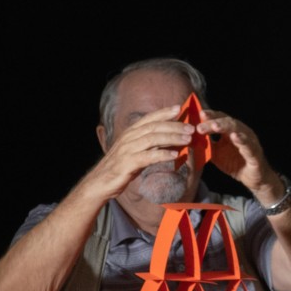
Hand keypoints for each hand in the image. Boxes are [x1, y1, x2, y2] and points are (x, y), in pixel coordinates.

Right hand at [82, 104, 196, 201]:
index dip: (164, 112)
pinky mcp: (128, 164)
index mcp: (130, 133)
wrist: (100, 183)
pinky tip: (175, 156)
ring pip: (153, 139)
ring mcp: (127, 150)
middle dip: (174, 126)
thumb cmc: (120, 167)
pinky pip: (148, 157)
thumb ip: (149, 145)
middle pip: (154, 127)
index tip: (179, 107)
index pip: (149, 118)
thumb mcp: (135, 152)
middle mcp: (128, 138)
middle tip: (191, 128)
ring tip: (187, 139)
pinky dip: (162, 155)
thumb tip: (168, 140)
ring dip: (172, 138)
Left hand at [196, 108, 280, 198]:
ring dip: (226, 127)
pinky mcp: (255, 153)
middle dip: (213, 122)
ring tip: (214, 126)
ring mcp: (249, 141)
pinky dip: (242, 140)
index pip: (220, 119)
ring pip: (238, 130)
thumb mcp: (216, 153)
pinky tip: (235, 137)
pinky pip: (248, 146)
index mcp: (231, 131)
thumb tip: (191, 137)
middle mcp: (242, 132)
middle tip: (200, 126)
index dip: (210, 116)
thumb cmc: (234, 163)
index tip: (199, 114)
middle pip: (227, 122)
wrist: (252, 179)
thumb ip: (206, 144)